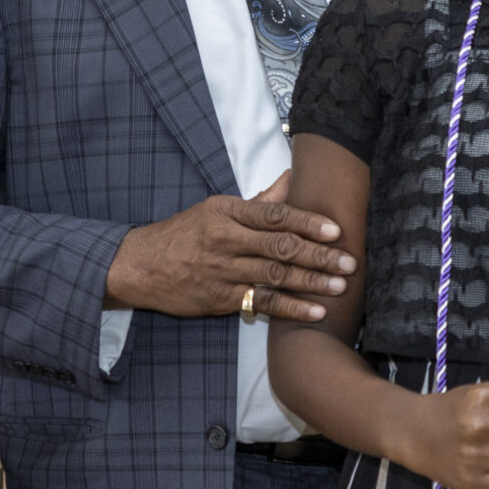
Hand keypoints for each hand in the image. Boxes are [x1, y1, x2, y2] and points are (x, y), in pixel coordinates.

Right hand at [104, 171, 353, 322]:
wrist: (139, 266)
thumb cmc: (185, 233)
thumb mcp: (217, 208)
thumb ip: (260, 201)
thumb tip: (294, 177)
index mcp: (227, 212)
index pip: (274, 215)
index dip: (307, 222)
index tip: (335, 230)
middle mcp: (226, 240)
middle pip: (279, 247)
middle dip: (318, 256)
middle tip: (348, 262)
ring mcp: (222, 271)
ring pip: (273, 277)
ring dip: (310, 283)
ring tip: (339, 287)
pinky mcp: (219, 298)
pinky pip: (261, 303)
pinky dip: (290, 308)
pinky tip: (314, 311)